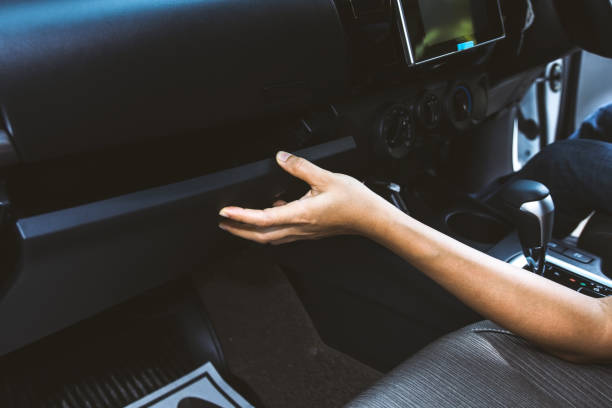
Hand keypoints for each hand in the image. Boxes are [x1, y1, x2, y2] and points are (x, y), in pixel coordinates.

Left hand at [218, 151, 393, 244]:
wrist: (372, 219)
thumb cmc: (355, 202)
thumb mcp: (327, 177)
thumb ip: (300, 167)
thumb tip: (281, 158)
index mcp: (301, 214)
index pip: (263, 218)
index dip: (241, 216)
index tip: (225, 213)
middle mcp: (299, 227)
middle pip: (261, 235)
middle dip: (239, 230)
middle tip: (223, 223)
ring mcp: (304, 232)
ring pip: (270, 236)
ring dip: (251, 231)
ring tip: (238, 222)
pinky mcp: (309, 231)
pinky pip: (282, 233)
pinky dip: (269, 227)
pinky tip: (271, 213)